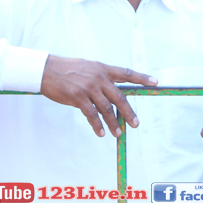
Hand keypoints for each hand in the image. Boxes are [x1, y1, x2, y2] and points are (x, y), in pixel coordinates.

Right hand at [40, 55, 156, 137]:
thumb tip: (113, 96)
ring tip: (118, 133)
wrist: (46, 70)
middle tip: (136, 123)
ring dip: (113, 123)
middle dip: (129, 111)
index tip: (155, 82)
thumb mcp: (88, 68)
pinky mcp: (77, 97)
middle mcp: (98, 78)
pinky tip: (101, 133)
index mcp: (103, 69)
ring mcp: (88, 88)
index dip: (142, 78)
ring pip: (106, 108)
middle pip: (119, 96)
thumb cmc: (68, 70)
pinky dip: (97, 125)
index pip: (126, 73)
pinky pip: (91, 114)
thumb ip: (102, 79)